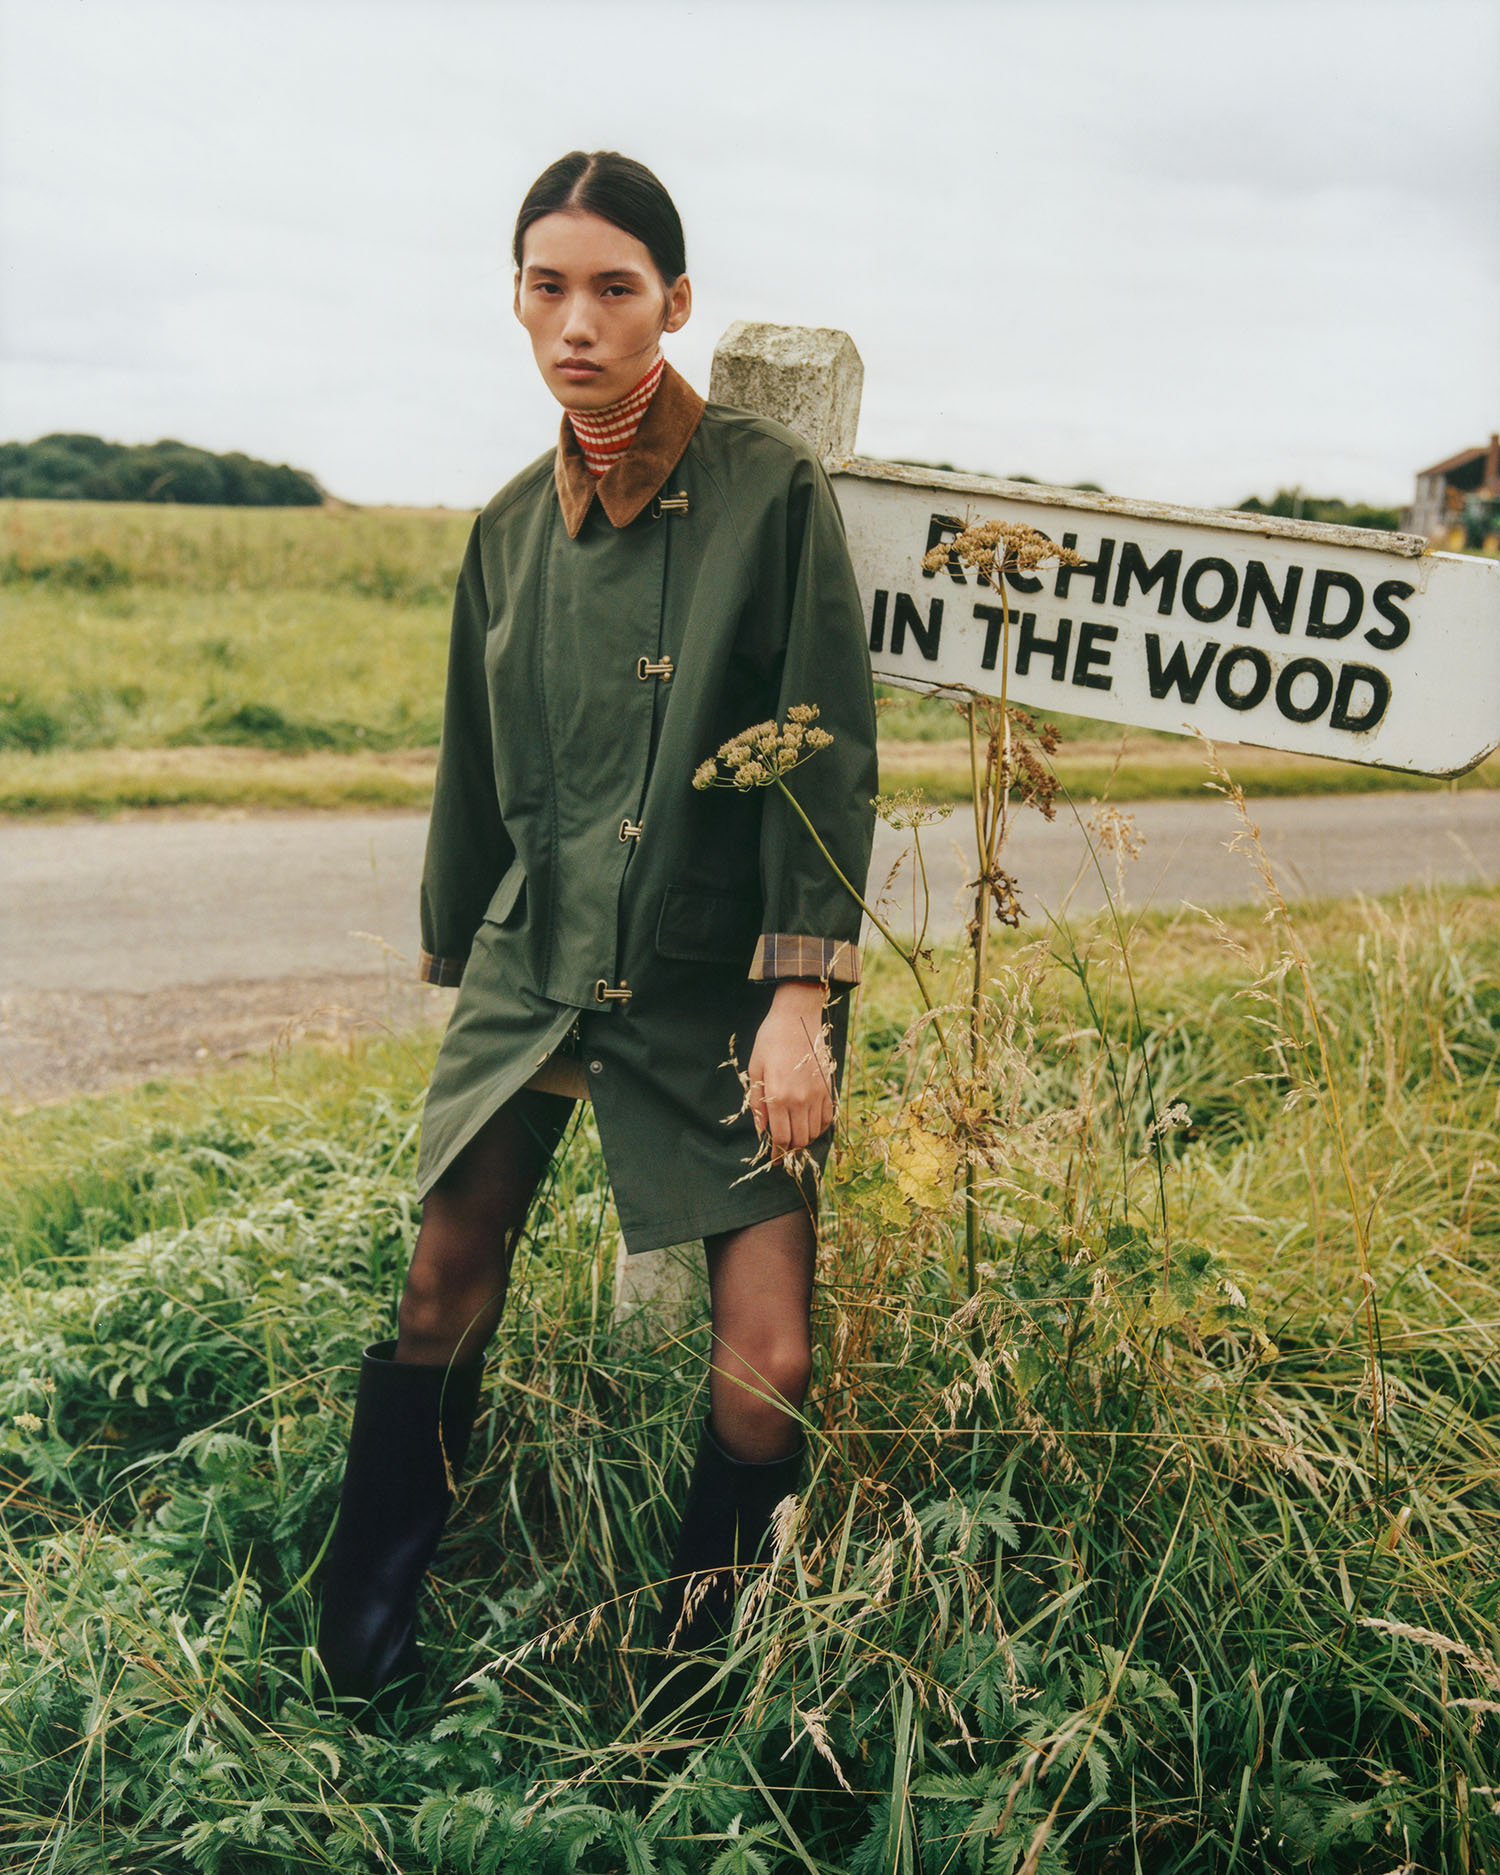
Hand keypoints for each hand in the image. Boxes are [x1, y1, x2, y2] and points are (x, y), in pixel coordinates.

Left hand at [747, 980, 833, 1159]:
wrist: (797, 1016)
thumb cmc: (770, 1040)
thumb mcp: (755, 1069)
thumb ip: (758, 1103)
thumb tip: (761, 1130)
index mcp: (778, 1096)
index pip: (781, 1137)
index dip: (778, 1154)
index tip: (774, 1161)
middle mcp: (800, 1099)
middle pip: (800, 1139)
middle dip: (791, 1150)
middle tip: (784, 1151)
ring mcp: (817, 1094)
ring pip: (815, 1132)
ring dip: (805, 1139)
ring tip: (796, 1137)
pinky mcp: (828, 1087)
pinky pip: (828, 1117)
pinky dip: (820, 1126)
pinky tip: (810, 1124)